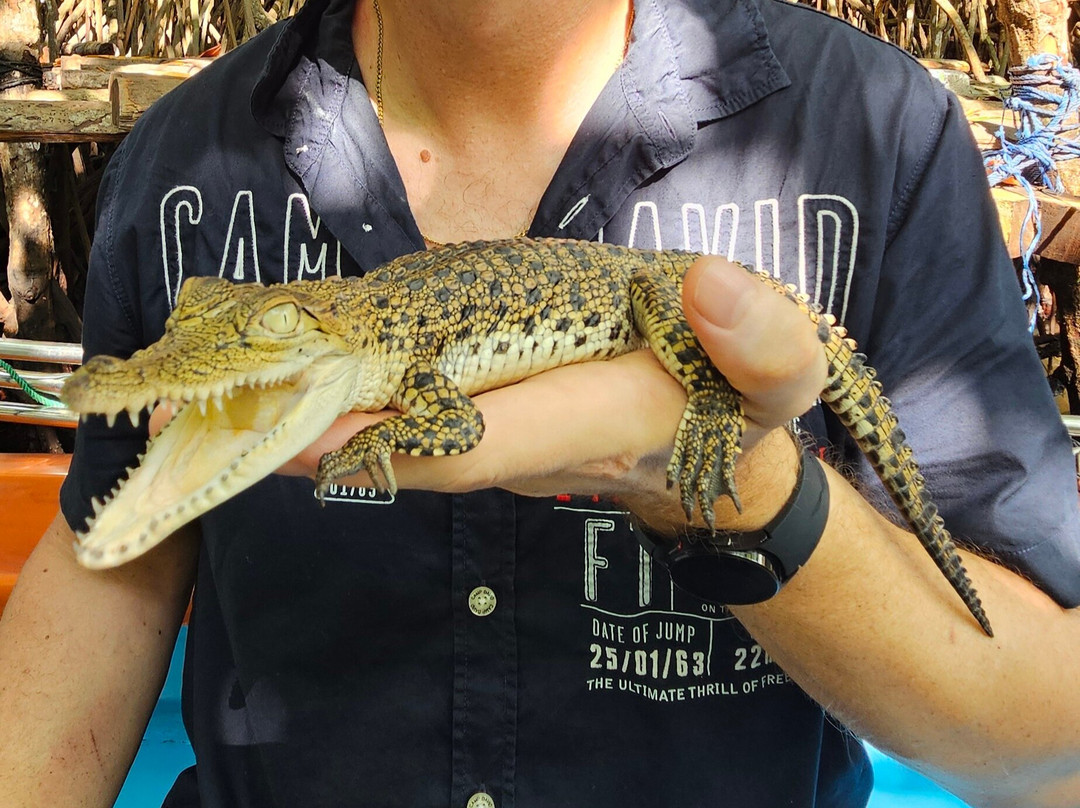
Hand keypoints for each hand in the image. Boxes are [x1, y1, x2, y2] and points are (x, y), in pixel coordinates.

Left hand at [281, 256, 827, 525]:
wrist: (727, 443)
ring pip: (411, 434)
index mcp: (598, 423)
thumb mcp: (785, 370)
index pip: (487, 443)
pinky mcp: (500, 420)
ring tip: (244, 389)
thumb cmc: (748, 399)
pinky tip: (309, 378)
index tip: (307, 432)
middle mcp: (536, 444)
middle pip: (418, 446)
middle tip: (231, 408)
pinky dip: (367, 400)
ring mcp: (511, 439)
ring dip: (333, 418)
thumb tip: (703, 290)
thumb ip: (764, 340)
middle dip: (330, 434)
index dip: (397, 442)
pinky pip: (422, 415)